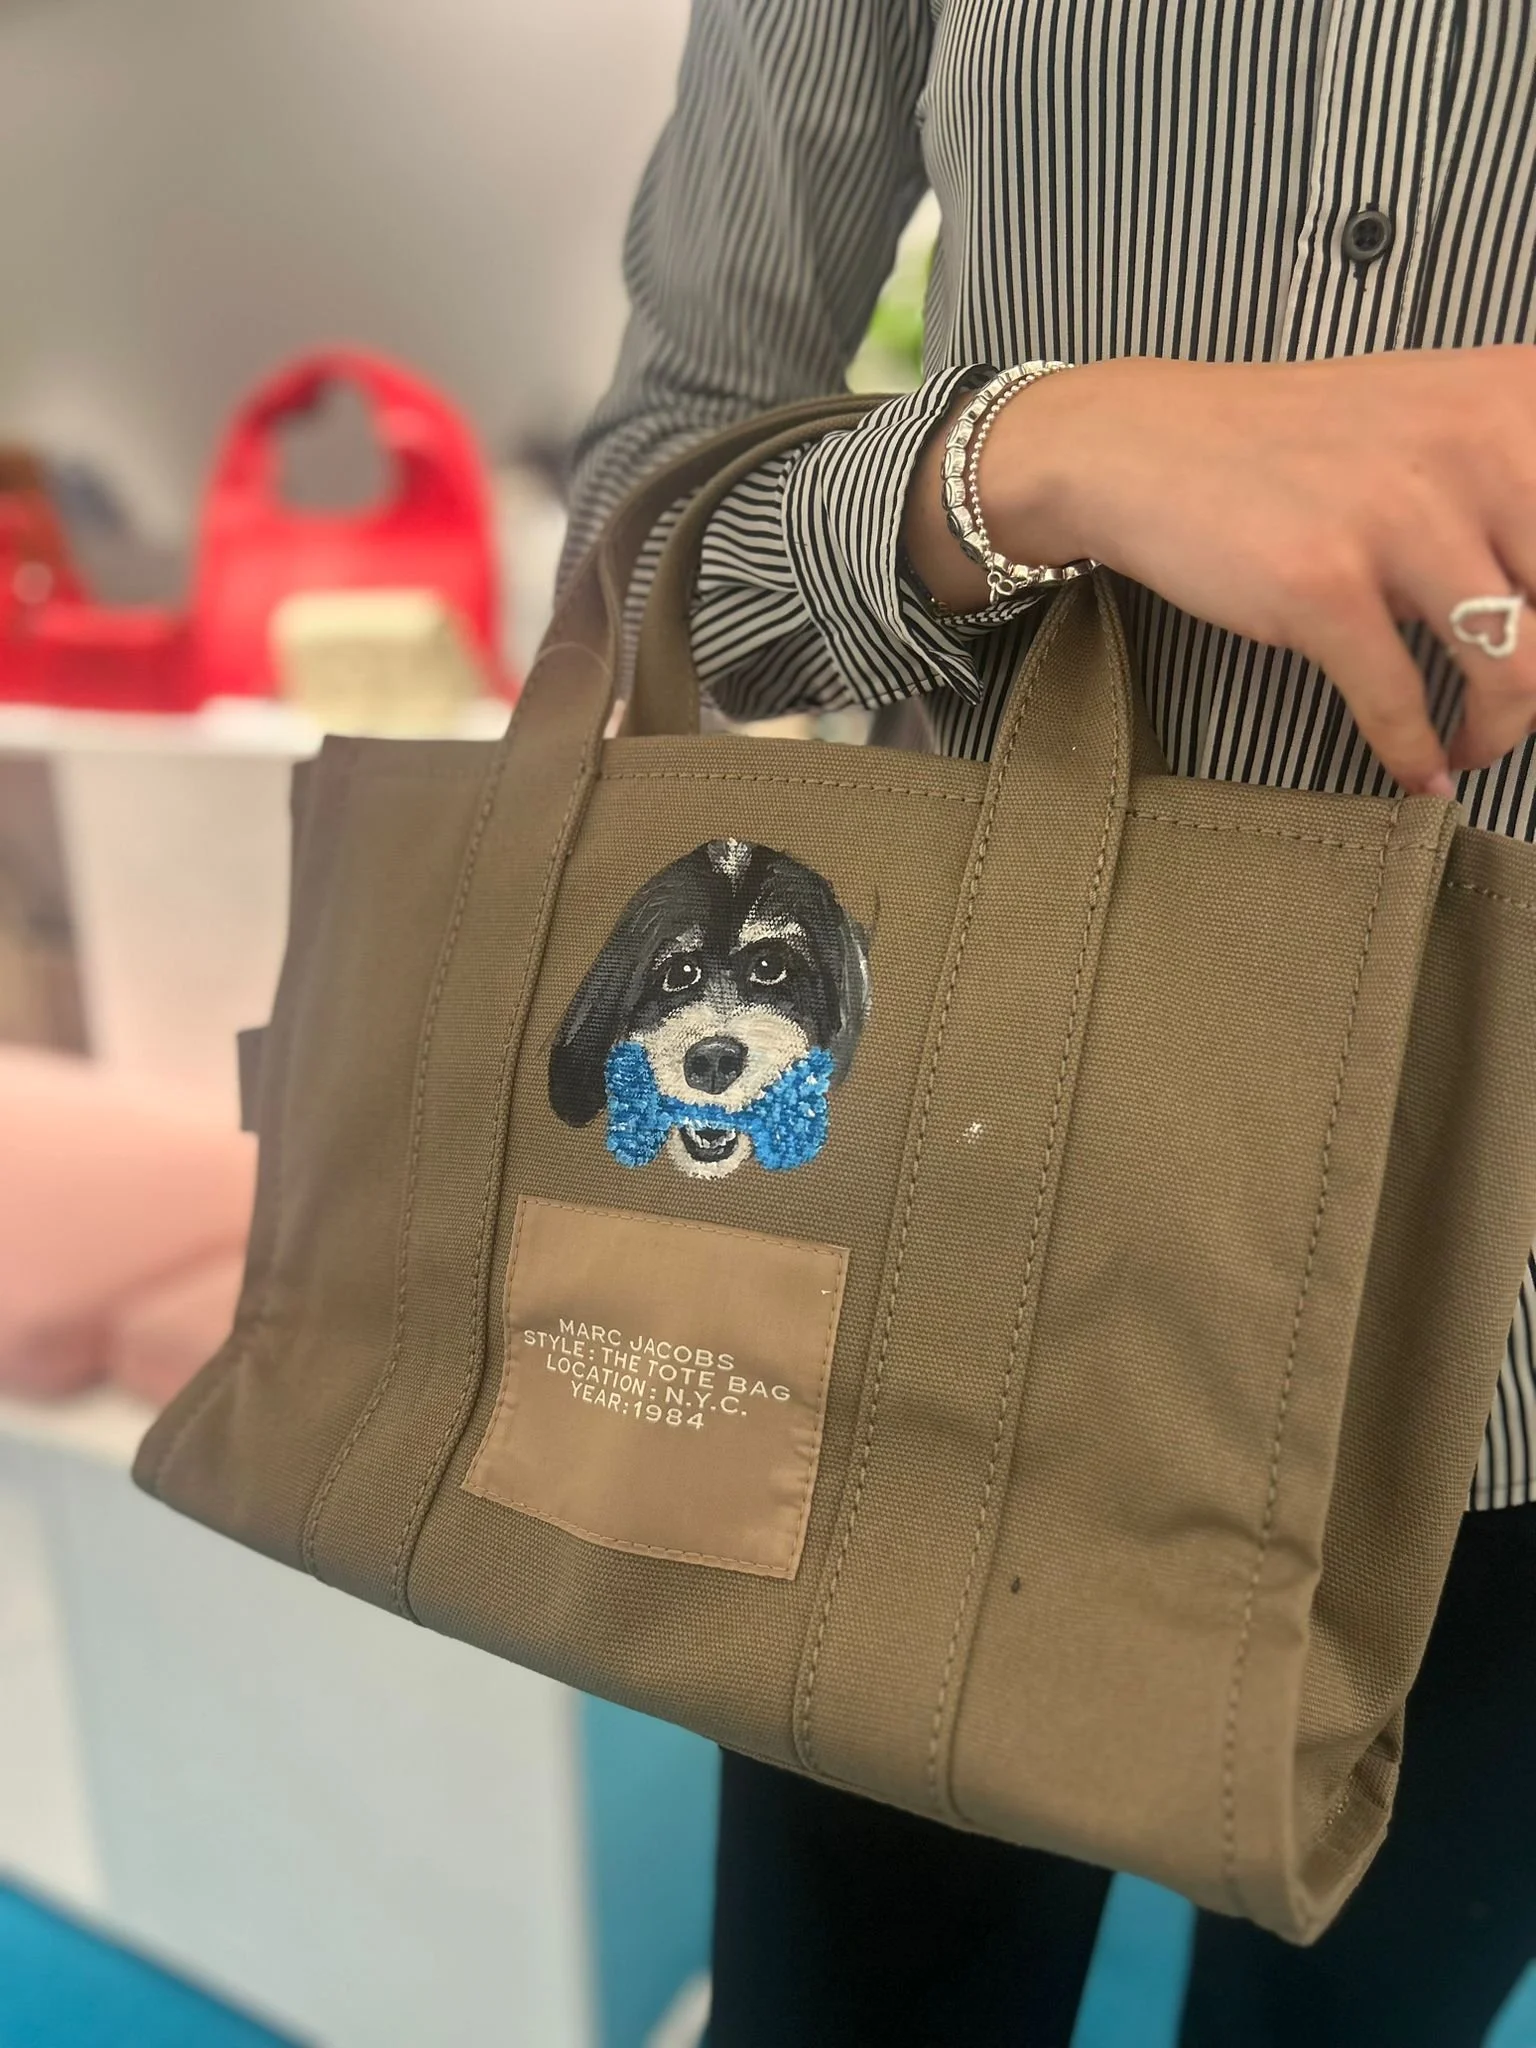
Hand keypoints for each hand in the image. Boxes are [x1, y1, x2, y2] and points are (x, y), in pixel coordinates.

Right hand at [903, 348, 1535, 794]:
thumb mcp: (1433, 423)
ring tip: (1476, 745)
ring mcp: (1400, 519)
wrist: (1147, 444)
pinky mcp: (1325, 586)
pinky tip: (1417, 771)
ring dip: (1500, 732)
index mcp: (1515, 399)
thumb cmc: (1288, 445)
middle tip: (1515, 702)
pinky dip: (1415, 754)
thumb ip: (1509, 485)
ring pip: (1515, 669)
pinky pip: (1400, 703)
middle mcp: (1475, 447)